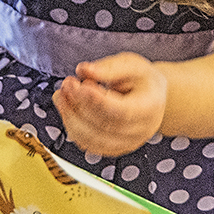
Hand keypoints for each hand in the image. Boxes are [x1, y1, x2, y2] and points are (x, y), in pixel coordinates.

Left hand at [52, 52, 167, 156]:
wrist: (152, 97)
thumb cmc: (142, 80)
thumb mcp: (132, 64)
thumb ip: (109, 67)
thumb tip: (84, 70)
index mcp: (149, 107)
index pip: (122, 111)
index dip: (98, 101)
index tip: (80, 85)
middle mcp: (141, 130)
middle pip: (104, 125)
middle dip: (79, 104)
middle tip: (67, 84)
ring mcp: (127, 143)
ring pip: (92, 138)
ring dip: (70, 116)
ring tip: (62, 94)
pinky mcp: (113, 149)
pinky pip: (88, 144)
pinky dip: (72, 127)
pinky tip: (67, 108)